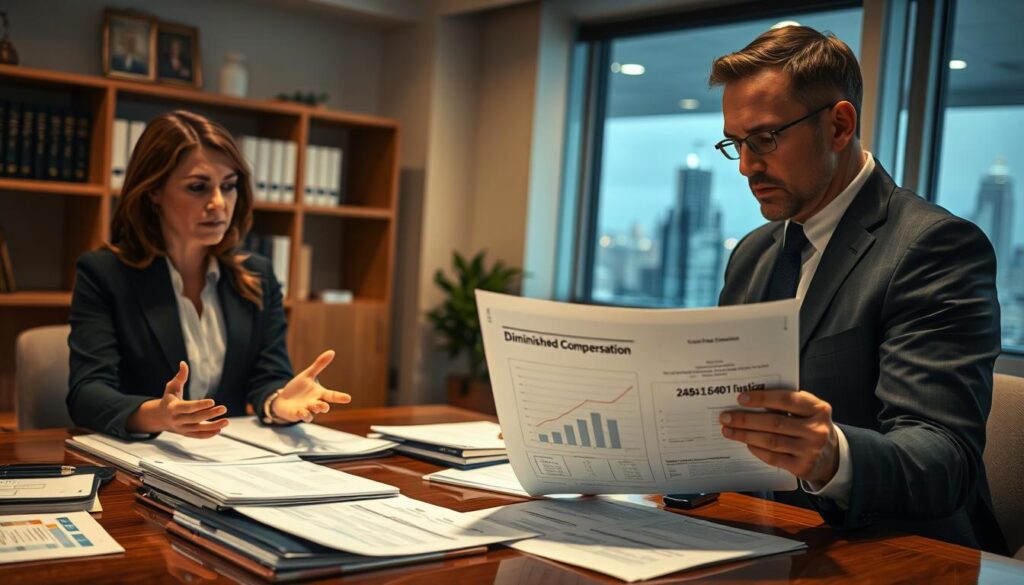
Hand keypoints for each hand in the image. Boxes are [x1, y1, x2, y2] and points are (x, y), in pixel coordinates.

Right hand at [159, 361, 228, 437]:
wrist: (160, 417)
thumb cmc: (169, 399)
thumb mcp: (171, 387)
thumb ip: (179, 377)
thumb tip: (183, 363)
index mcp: (173, 408)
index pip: (187, 407)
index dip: (200, 405)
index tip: (212, 401)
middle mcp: (177, 420)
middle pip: (195, 419)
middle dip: (210, 414)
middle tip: (223, 408)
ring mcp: (181, 428)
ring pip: (198, 429)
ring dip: (213, 426)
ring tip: (227, 421)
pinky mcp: (186, 434)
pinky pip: (198, 436)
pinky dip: (209, 434)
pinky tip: (220, 429)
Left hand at [271, 350, 351, 422]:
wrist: (284, 399)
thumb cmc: (298, 388)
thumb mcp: (308, 374)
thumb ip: (319, 365)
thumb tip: (332, 351)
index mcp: (320, 394)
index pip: (332, 396)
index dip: (340, 397)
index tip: (348, 398)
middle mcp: (315, 403)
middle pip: (323, 406)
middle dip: (324, 406)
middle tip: (326, 405)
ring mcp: (307, 410)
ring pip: (313, 413)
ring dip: (314, 410)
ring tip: (315, 406)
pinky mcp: (297, 414)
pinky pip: (302, 416)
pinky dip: (303, 414)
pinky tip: (301, 411)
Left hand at [719, 390, 838, 484]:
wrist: (830, 457)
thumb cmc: (810, 427)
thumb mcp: (808, 412)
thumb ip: (787, 404)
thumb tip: (749, 400)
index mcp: (819, 409)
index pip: (787, 399)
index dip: (762, 398)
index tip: (741, 398)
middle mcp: (817, 430)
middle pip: (774, 422)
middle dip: (746, 419)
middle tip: (725, 416)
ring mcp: (811, 450)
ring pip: (771, 441)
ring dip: (745, 435)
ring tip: (728, 430)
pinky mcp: (803, 467)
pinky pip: (773, 457)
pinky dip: (756, 449)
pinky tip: (746, 443)